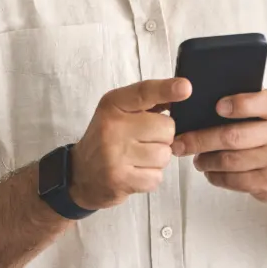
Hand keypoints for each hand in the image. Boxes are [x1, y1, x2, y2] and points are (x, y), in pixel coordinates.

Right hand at [69, 78, 189, 210]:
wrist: (80, 175)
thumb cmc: (107, 139)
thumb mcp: (120, 112)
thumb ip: (148, 103)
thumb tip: (182, 91)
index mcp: (113, 105)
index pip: (144, 92)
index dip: (167, 89)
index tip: (186, 88)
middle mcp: (112, 126)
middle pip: (166, 128)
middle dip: (163, 137)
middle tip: (145, 142)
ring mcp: (114, 154)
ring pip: (164, 154)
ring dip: (158, 159)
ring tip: (139, 158)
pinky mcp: (119, 179)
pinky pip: (156, 177)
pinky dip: (151, 177)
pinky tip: (135, 172)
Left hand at [170, 89, 266, 204]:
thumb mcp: (266, 115)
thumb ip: (244, 105)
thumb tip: (199, 105)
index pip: (265, 102)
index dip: (241, 104)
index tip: (218, 106)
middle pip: (234, 136)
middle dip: (202, 139)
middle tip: (180, 142)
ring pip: (230, 161)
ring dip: (206, 160)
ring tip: (195, 157)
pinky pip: (234, 181)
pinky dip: (215, 176)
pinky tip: (209, 171)